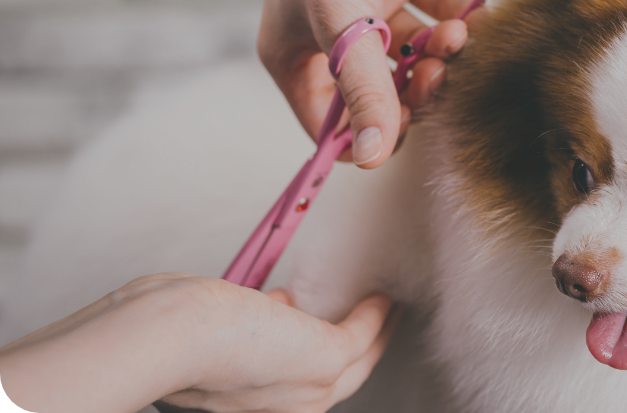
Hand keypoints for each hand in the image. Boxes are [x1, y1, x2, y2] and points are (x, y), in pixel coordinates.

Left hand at [0, 274, 400, 412]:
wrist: (167, 336)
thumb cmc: (170, 334)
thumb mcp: (215, 337)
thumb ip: (248, 330)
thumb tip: (276, 307)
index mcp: (253, 408)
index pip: (295, 383)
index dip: (309, 345)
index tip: (318, 316)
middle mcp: (285, 409)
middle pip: (339, 380)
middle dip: (359, 347)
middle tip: (373, 316)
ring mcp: (308, 391)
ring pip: (358, 363)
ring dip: (377, 332)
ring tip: (385, 307)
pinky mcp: (324, 361)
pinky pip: (364, 337)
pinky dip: (376, 315)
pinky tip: (381, 297)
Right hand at [257, 0, 473, 166]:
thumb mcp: (343, 21)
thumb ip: (364, 89)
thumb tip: (373, 154)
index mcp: (294, 55)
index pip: (328, 125)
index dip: (367, 135)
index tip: (403, 128)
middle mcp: (330, 36)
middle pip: (380, 94)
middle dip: (414, 91)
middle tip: (436, 74)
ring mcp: (367, 6)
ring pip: (412, 56)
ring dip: (439, 55)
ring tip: (453, 36)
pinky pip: (436, 14)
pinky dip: (456, 21)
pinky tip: (472, 18)